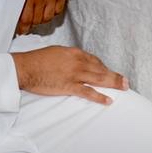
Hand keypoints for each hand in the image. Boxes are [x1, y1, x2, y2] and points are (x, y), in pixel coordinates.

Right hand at [11, 46, 125, 105]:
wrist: (26, 68)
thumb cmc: (38, 60)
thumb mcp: (57, 52)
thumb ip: (69, 57)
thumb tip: (76, 61)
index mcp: (75, 53)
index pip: (95, 60)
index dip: (104, 68)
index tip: (108, 73)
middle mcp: (78, 62)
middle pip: (101, 69)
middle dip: (115, 75)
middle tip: (126, 81)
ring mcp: (75, 74)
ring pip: (99, 79)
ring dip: (113, 83)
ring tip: (124, 88)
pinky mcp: (69, 86)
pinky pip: (87, 92)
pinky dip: (99, 97)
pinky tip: (108, 100)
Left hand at [16, 0, 67, 34]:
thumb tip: (13, 12)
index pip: (25, 20)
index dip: (22, 28)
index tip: (21, 30)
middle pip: (37, 20)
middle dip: (32, 23)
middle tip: (29, 22)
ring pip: (48, 18)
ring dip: (42, 18)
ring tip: (39, 14)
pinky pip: (58, 10)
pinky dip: (53, 12)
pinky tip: (48, 8)